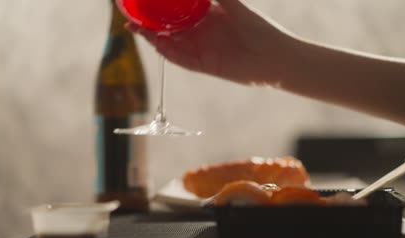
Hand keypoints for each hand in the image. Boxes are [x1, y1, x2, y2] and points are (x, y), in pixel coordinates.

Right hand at [126, 0, 291, 86]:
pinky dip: (167, 52)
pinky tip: (155, 43)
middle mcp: (201, 32)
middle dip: (149, 21)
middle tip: (129, 13)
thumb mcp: (235, 6)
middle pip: (169, 27)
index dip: (160, 5)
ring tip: (135, 27)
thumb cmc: (260, 29)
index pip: (177, 9)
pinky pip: (180, 59)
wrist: (275, 59)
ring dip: (153, 37)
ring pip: (171, 43)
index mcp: (207, 16)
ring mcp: (201, 49)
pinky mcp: (203, 66)